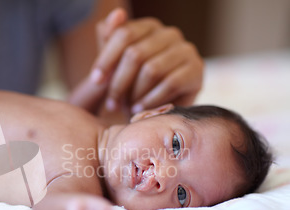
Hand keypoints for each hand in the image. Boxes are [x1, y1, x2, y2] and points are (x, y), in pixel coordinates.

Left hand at [70, 8, 202, 114]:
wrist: (156, 110)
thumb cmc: (132, 85)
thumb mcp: (115, 64)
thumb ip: (110, 40)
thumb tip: (116, 14)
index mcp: (148, 27)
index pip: (123, 34)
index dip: (106, 59)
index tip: (96, 81)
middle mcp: (170, 34)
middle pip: (135, 54)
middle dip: (118, 82)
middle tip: (110, 103)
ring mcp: (186, 50)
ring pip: (151, 70)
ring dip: (135, 93)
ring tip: (126, 107)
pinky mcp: (197, 70)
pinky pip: (170, 83)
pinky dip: (151, 100)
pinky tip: (140, 109)